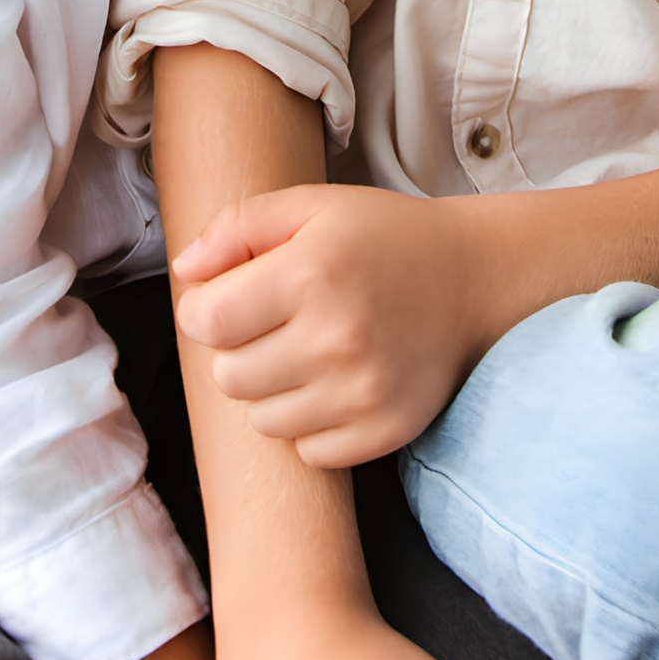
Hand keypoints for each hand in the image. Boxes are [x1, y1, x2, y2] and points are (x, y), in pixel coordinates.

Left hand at [176, 180, 487, 466]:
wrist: (473, 278)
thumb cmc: (383, 238)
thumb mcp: (310, 207)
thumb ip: (237, 227)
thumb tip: (185, 272)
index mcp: (311, 272)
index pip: (205, 322)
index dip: (209, 308)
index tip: (235, 297)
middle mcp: (337, 337)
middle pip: (228, 378)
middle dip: (239, 351)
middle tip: (277, 325)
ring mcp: (364, 390)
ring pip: (263, 421)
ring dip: (273, 391)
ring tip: (309, 353)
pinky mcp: (386, 429)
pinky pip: (309, 452)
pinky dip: (312, 425)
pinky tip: (337, 384)